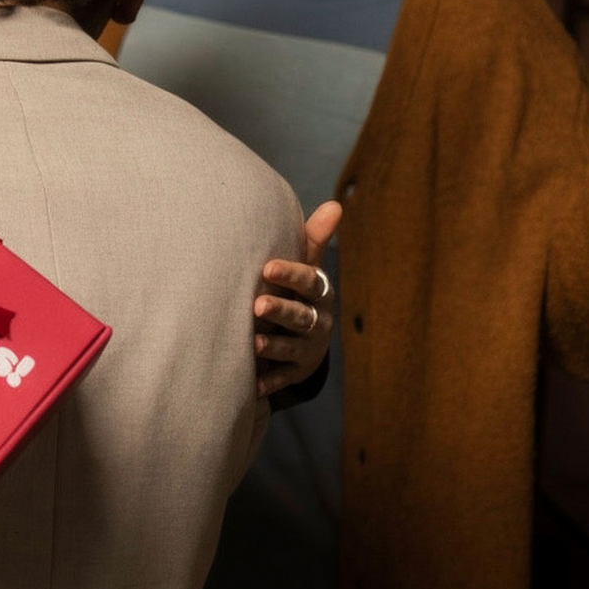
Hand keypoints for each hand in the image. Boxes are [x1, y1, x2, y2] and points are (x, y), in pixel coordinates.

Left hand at [255, 200, 340, 398]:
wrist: (305, 338)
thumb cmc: (298, 291)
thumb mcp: (308, 267)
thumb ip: (315, 239)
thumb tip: (336, 205)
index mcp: (318, 294)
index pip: (308, 282)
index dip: (290, 275)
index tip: (267, 267)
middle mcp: (316, 322)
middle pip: (300, 316)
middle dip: (280, 311)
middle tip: (257, 305)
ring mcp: (306, 350)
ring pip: (291, 348)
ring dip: (273, 346)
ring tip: (254, 343)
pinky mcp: (294, 372)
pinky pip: (281, 378)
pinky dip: (268, 381)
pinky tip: (252, 384)